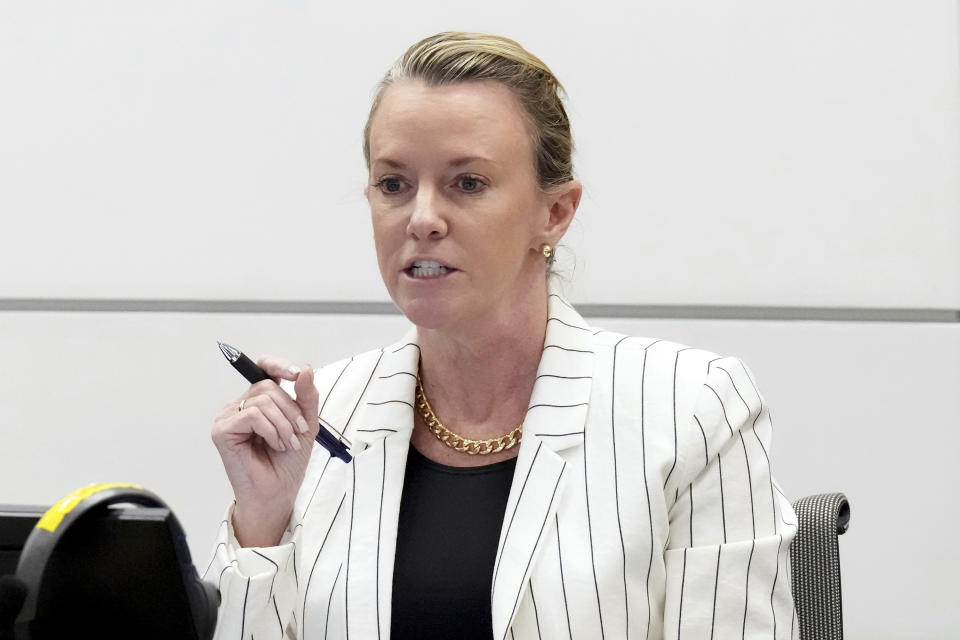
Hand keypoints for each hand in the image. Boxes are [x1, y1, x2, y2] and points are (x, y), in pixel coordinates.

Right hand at [212, 356, 319, 546]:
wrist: (278, 492)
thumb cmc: (287, 462)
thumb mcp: (305, 424)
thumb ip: (306, 396)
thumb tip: (306, 369)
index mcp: (259, 401)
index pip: (264, 369)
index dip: (280, 365)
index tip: (297, 374)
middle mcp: (240, 405)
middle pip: (267, 386)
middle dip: (290, 410)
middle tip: (299, 432)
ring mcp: (228, 417)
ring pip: (262, 401)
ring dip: (283, 424)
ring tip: (287, 444)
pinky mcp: (222, 431)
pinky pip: (252, 415)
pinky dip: (271, 430)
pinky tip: (274, 445)